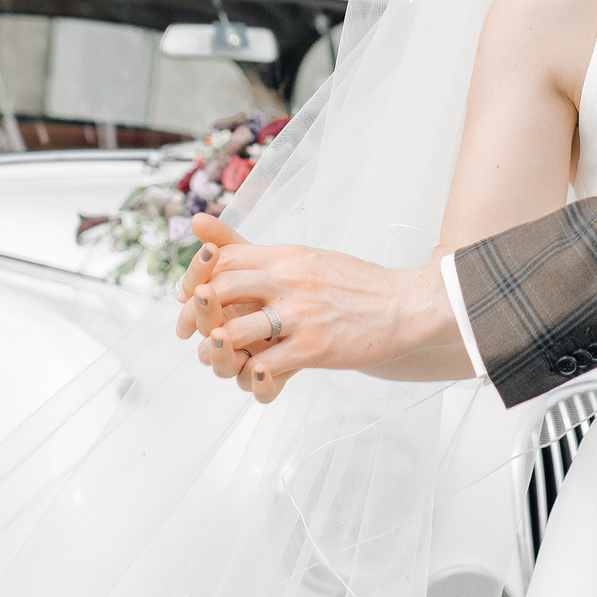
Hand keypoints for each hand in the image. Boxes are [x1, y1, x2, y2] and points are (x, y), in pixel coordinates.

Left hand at [178, 215, 470, 402]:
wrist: (404, 306)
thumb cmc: (352, 285)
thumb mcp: (304, 256)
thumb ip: (253, 249)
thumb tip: (199, 222)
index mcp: (287, 256)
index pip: (223, 259)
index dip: (197, 280)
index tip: (192, 300)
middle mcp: (291, 280)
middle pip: (220, 290)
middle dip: (197, 315)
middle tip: (192, 334)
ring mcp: (302, 314)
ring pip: (235, 331)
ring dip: (217, 350)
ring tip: (219, 357)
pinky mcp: (315, 348)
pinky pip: (267, 365)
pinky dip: (252, 374)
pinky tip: (255, 374)